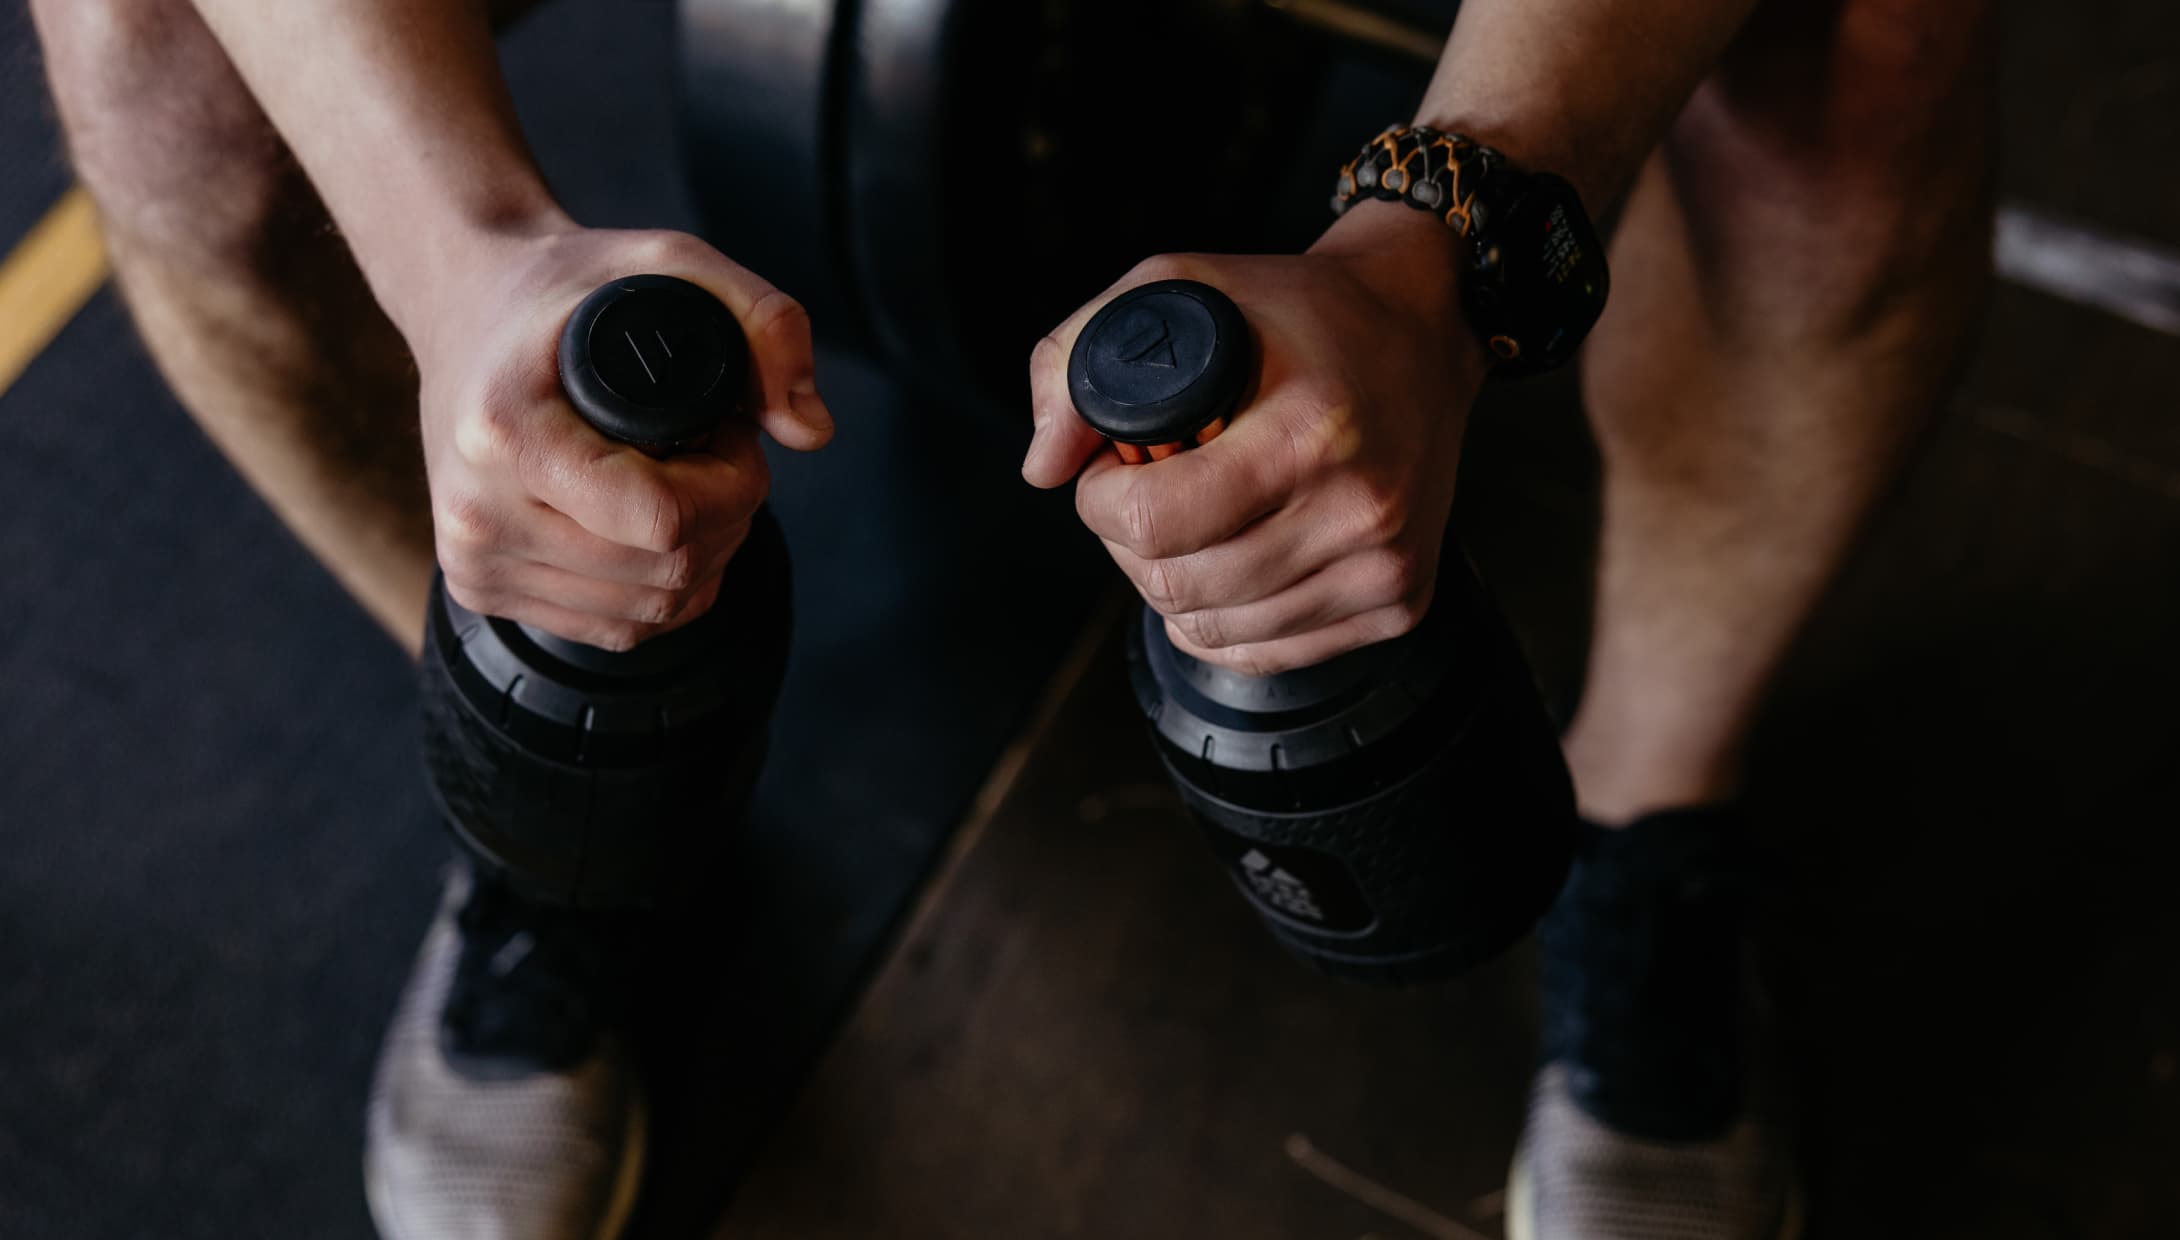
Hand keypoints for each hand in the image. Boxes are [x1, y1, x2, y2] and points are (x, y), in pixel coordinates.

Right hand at [408, 226, 830, 649]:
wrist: (466, 305)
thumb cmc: (571, 287)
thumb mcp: (675, 261)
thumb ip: (768, 324)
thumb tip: (812, 432)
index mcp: (506, 434)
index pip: (662, 519)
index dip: (730, 485)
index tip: (729, 433)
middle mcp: (477, 510)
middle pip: (666, 571)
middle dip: (728, 516)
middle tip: (717, 452)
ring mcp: (473, 559)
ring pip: (650, 610)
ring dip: (702, 555)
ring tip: (687, 481)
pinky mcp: (478, 588)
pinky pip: (617, 626)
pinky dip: (663, 585)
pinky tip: (655, 524)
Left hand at [1024, 206, 1488, 674]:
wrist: (1422, 329)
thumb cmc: (1298, 313)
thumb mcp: (1177, 288)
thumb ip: (1079, 360)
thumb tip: (1042, 467)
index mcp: (1308, 432)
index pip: (1153, 521)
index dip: (1100, 502)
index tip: (1106, 474)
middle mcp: (1358, 509)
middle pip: (1176, 586)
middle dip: (1130, 545)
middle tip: (1145, 496)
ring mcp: (1384, 566)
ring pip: (1212, 630)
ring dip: (1174, 585)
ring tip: (1191, 522)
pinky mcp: (1399, 604)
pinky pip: (1263, 653)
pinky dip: (1222, 619)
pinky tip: (1230, 559)